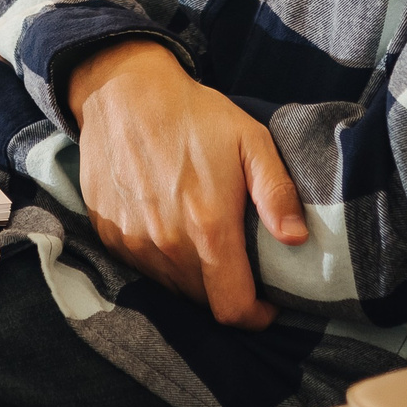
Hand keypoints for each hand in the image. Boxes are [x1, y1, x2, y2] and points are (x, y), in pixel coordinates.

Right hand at [68, 40, 307, 328]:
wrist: (122, 92)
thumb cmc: (193, 114)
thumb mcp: (250, 141)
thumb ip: (276, 194)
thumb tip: (297, 239)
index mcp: (208, 229)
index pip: (232, 310)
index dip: (255, 315)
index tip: (267, 301)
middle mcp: (167, 246)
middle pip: (203, 300)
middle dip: (227, 288)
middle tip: (237, 255)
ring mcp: (133, 242)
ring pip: (172, 285)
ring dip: (193, 274)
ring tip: (203, 234)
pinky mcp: (109, 234)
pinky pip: (143, 265)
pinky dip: (161, 256)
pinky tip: (169, 220)